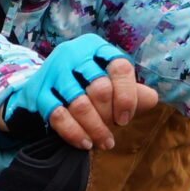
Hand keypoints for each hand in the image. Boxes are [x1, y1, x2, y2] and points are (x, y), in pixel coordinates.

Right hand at [3, 34, 159, 152]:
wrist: (43, 91)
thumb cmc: (85, 87)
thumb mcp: (111, 85)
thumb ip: (133, 92)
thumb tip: (151, 99)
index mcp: (96, 47)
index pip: (120, 67)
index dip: (127, 96)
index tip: (125, 118)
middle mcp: (73, 53)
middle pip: (100, 88)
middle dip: (108, 116)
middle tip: (111, 131)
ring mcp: (53, 72)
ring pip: (80, 104)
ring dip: (95, 129)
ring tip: (104, 143)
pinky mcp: (38, 92)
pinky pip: (59, 116)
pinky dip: (75, 133)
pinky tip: (85, 143)